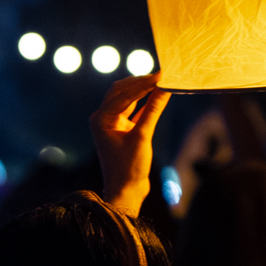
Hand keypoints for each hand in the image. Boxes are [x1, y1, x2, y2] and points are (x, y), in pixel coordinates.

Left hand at [89, 74, 170, 216]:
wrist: (125, 191)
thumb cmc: (129, 168)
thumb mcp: (142, 137)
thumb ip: (153, 110)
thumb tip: (164, 88)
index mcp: (101, 119)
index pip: (124, 94)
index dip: (144, 83)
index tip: (162, 74)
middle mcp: (103, 118)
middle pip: (122, 91)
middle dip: (141, 82)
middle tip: (162, 74)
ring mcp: (112, 123)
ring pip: (127, 98)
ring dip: (143, 90)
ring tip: (161, 81)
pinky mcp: (122, 129)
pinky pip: (134, 110)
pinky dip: (145, 102)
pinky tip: (159, 96)